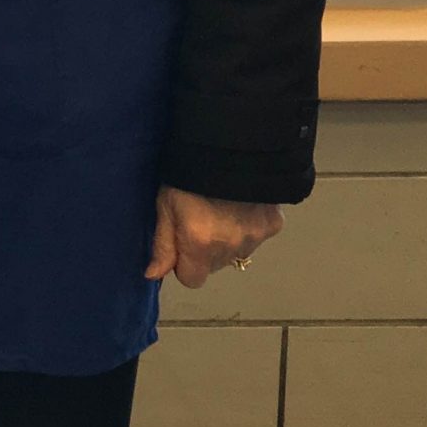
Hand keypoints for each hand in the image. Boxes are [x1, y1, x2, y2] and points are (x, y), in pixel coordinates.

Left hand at [145, 186, 283, 287]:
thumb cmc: (188, 175)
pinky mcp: (274, 225)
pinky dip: (249, 227)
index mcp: (201, 245)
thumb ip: (162, 244)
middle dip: (205, 251)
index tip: (181, 242)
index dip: (184, 264)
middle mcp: (231, 248)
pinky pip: (257, 237)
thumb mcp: (165, 206)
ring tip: (221, 209)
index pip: (192, 279)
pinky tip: (242, 204)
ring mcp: (255, 238)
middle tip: (200, 219)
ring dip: (228, 240)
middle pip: (214, 266)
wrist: (231, 146)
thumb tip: (153, 275)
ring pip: (236, 253)